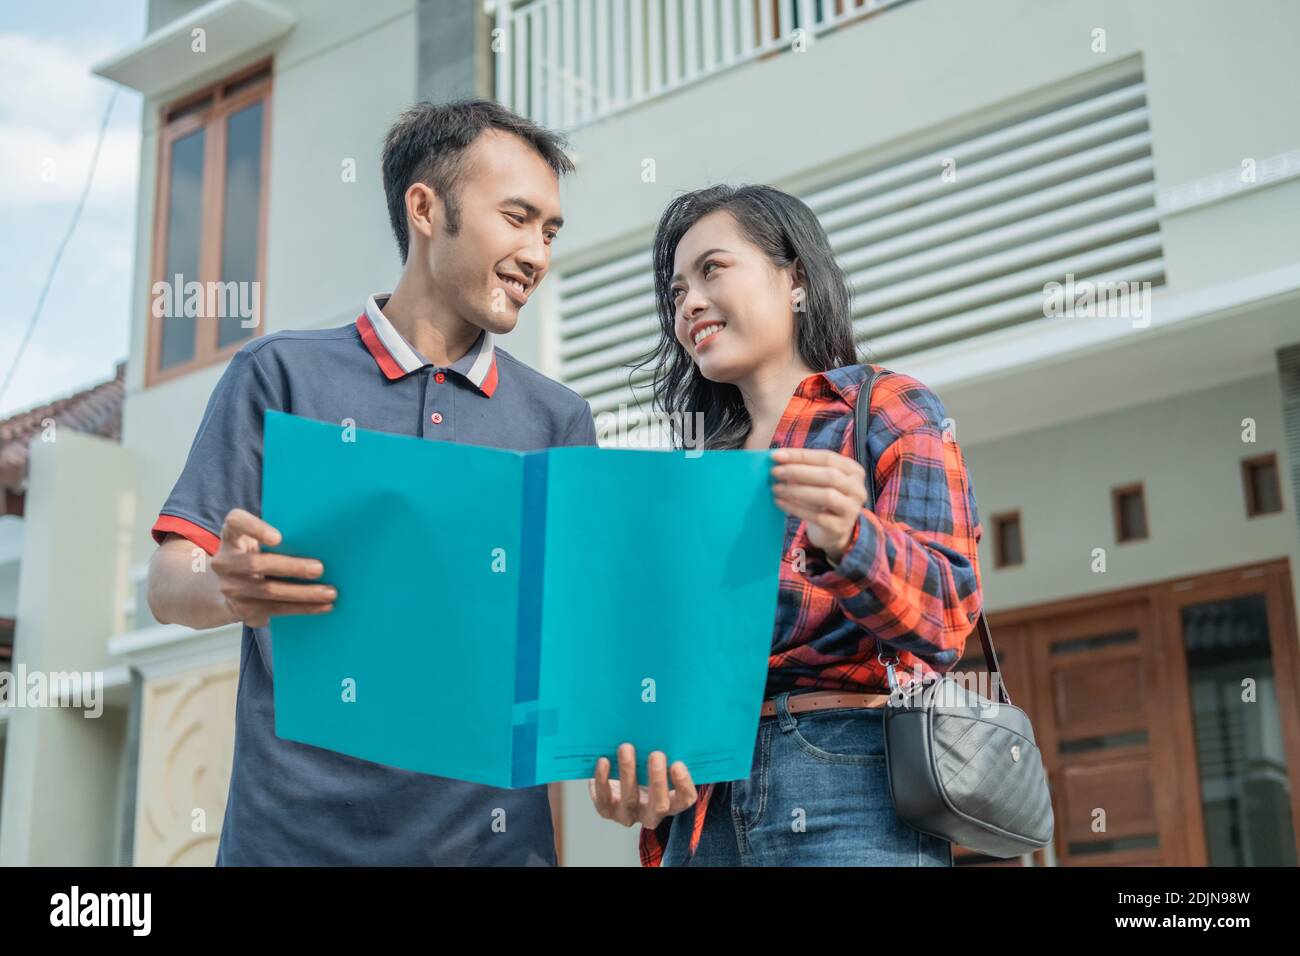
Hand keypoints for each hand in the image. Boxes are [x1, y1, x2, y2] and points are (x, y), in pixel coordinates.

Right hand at [210, 508, 335, 627]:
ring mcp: (230, 587)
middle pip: (257, 563)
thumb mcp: (257, 539)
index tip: (278, 537)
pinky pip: (275, 610)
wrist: (231, 587)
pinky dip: (302, 608)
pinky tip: (322, 606)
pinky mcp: (241, 609)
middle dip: (292, 567)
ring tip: (329, 593)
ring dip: (303, 593)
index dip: (255, 528)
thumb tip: (323, 537)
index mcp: (231, 535)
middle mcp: (225, 561)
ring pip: (269, 591)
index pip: (236, 522)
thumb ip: (279, 535)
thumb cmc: (256, 554)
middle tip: (320, 569)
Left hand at [588, 743, 696, 828]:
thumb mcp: (654, 761)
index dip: (683, 784)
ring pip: (630, 800)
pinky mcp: (607, 810)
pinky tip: (604, 761)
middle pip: (659, 804)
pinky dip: (603, 780)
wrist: (613, 777)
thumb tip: (666, 729)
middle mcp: (651, 813)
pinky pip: (604, 799)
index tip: (678, 764)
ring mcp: (628, 814)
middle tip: (656, 754)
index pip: (685, 799)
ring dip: (629, 773)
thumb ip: (663, 752)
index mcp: (671, 802)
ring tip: (626, 748)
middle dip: (658, 780)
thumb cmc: (641, 766)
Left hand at [771, 447, 867, 562]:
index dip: (800, 455)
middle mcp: (857, 489)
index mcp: (853, 470)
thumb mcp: (820, 480)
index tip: (776, 456)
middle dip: (798, 472)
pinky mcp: (840, 527)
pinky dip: (796, 508)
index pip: (827, 457)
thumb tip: (777, 459)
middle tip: (774, 472)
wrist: (834, 529)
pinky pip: (817, 517)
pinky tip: (780, 502)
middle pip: (829, 476)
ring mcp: (851, 509)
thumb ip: (805, 467)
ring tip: (776, 488)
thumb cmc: (823, 497)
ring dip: (796, 490)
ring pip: (826, 496)